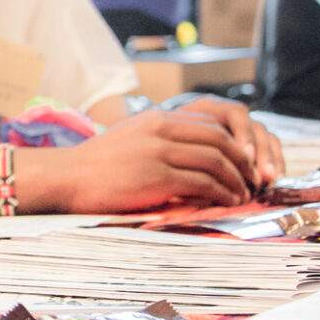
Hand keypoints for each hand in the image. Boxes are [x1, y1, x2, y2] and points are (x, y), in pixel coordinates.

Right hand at [31, 109, 259, 210]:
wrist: (67, 177)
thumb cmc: (97, 164)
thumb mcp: (132, 138)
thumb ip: (160, 139)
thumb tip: (192, 155)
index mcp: (156, 117)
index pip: (209, 123)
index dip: (233, 142)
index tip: (242, 162)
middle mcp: (160, 130)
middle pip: (219, 139)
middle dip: (243, 161)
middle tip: (252, 179)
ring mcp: (159, 153)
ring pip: (215, 162)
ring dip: (236, 181)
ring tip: (243, 195)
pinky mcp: (157, 177)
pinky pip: (202, 183)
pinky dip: (221, 194)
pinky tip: (226, 202)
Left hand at [165, 95, 283, 183]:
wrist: (154, 154)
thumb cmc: (159, 152)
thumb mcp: (168, 149)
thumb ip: (186, 156)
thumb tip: (205, 181)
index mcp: (206, 109)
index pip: (235, 114)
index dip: (243, 135)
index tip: (246, 157)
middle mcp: (226, 117)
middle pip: (253, 126)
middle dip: (261, 151)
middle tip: (262, 175)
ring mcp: (240, 130)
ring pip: (265, 137)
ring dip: (270, 158)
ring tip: (269, 180)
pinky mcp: (249, 145)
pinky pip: (270, 148)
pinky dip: (274, 163)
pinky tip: (274, 181)